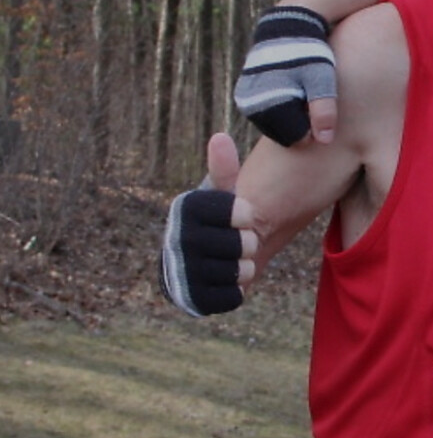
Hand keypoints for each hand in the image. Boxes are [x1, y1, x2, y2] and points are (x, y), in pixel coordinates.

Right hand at [159, 133, 257, 316]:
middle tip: (238, 241)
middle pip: (246, 244)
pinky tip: (224, 279)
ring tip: (232, 259)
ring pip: (243, 271)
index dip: (248, 217)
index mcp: (187, 208)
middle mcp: (178, 239)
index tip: (241, 216)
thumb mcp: (221, 196)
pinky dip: (237, 289)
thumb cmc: (215, 222)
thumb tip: (220, 138)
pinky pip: (234, 297)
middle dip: (249, 243)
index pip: (243, 213)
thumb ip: (225, 170)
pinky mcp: (191, 300)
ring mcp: (182, 272)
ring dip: (245, 266)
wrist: (194, 261)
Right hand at [233, 6, 337, 145]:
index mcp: (269, 103)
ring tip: (303, 95)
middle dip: (301, 124)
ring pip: (274, 126)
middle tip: (314, 101)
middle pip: (283, 134)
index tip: (323, 110)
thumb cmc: (309, 53)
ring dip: (290, 118)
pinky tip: (294, 94)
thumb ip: (324, 110)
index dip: (314, 129)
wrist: (287, 26)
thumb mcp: (321, 79)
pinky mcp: (245, 94)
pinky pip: (266, 115)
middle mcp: (251, 104)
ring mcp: (245, 99)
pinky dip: (281, 110)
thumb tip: (324, 140)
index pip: (296, 138)